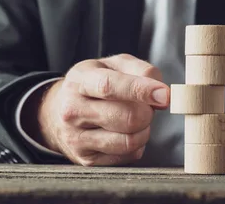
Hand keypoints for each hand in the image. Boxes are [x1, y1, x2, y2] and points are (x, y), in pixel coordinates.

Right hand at [28, 54, 168, 165]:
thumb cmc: (96, 84)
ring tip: (139, 120)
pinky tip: (128, 133)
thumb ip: (142, 70)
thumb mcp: (115, 65)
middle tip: (148, 107)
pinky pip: (127, 156)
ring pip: (129, 141)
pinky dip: (137, 145)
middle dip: (148, 113)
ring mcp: (76, 138)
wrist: (60, 110)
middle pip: (126, 117)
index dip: (141, 90)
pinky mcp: (86, 159)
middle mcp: (73, 110)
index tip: (164, 95)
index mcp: (80, 80)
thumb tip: (162, 94)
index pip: (109, 86)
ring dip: (144, 130)